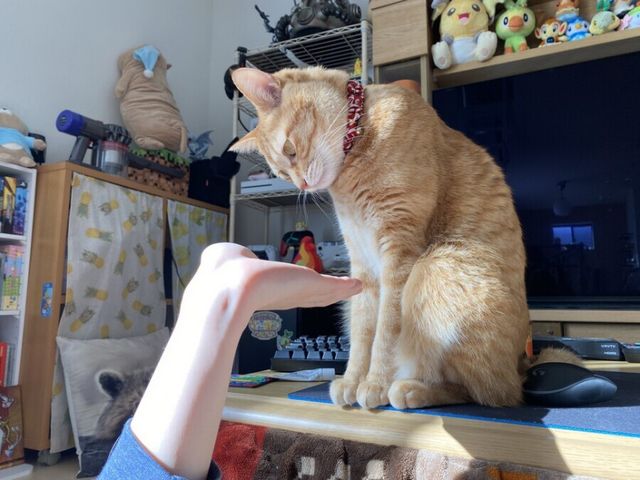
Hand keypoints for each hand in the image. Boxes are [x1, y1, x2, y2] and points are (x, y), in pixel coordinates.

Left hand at [182, 243, 361, 331]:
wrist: (230, 287)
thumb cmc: (222, 272)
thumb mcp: (227, 256)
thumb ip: (234, 256)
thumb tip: (233, 254)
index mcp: (265, 289)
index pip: (286, 290)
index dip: (299, 290)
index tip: (312, 290)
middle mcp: (283, 295)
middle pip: (310, 295)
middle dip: (325, 293)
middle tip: (342, 291)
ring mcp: (297, 293)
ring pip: (323, 292)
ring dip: (339, 289)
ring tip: (355, 287)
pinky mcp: (310, 286)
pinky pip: (332, 287)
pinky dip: (345, 287)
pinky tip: (357, 285)